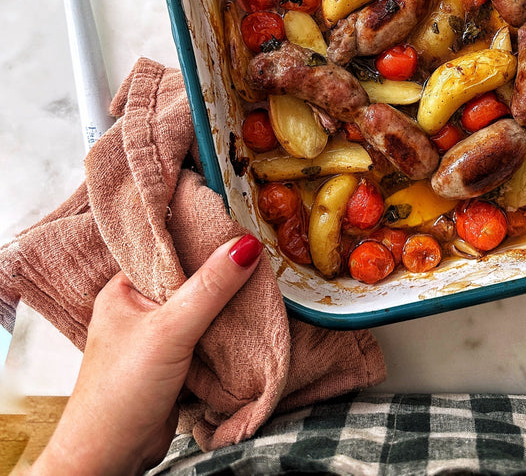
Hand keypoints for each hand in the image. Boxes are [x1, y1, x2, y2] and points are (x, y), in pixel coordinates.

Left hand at [30, 233, 263, 475]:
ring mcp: (157, 336)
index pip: (170, 249)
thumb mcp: (170, 330)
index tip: (241, 227)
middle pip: (191, 278)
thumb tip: (247, 245)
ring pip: (202, 308)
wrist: (110, 459)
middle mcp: (139, 308)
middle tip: (260, 256)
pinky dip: (225, 333)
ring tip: (260, 285)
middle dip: (221, 274)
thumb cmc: (120, 393)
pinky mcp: (174, 362)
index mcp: (125, 288)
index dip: (203, 237)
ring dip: (226, 306)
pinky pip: (206, 335)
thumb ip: (210, 287)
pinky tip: (247, 322)